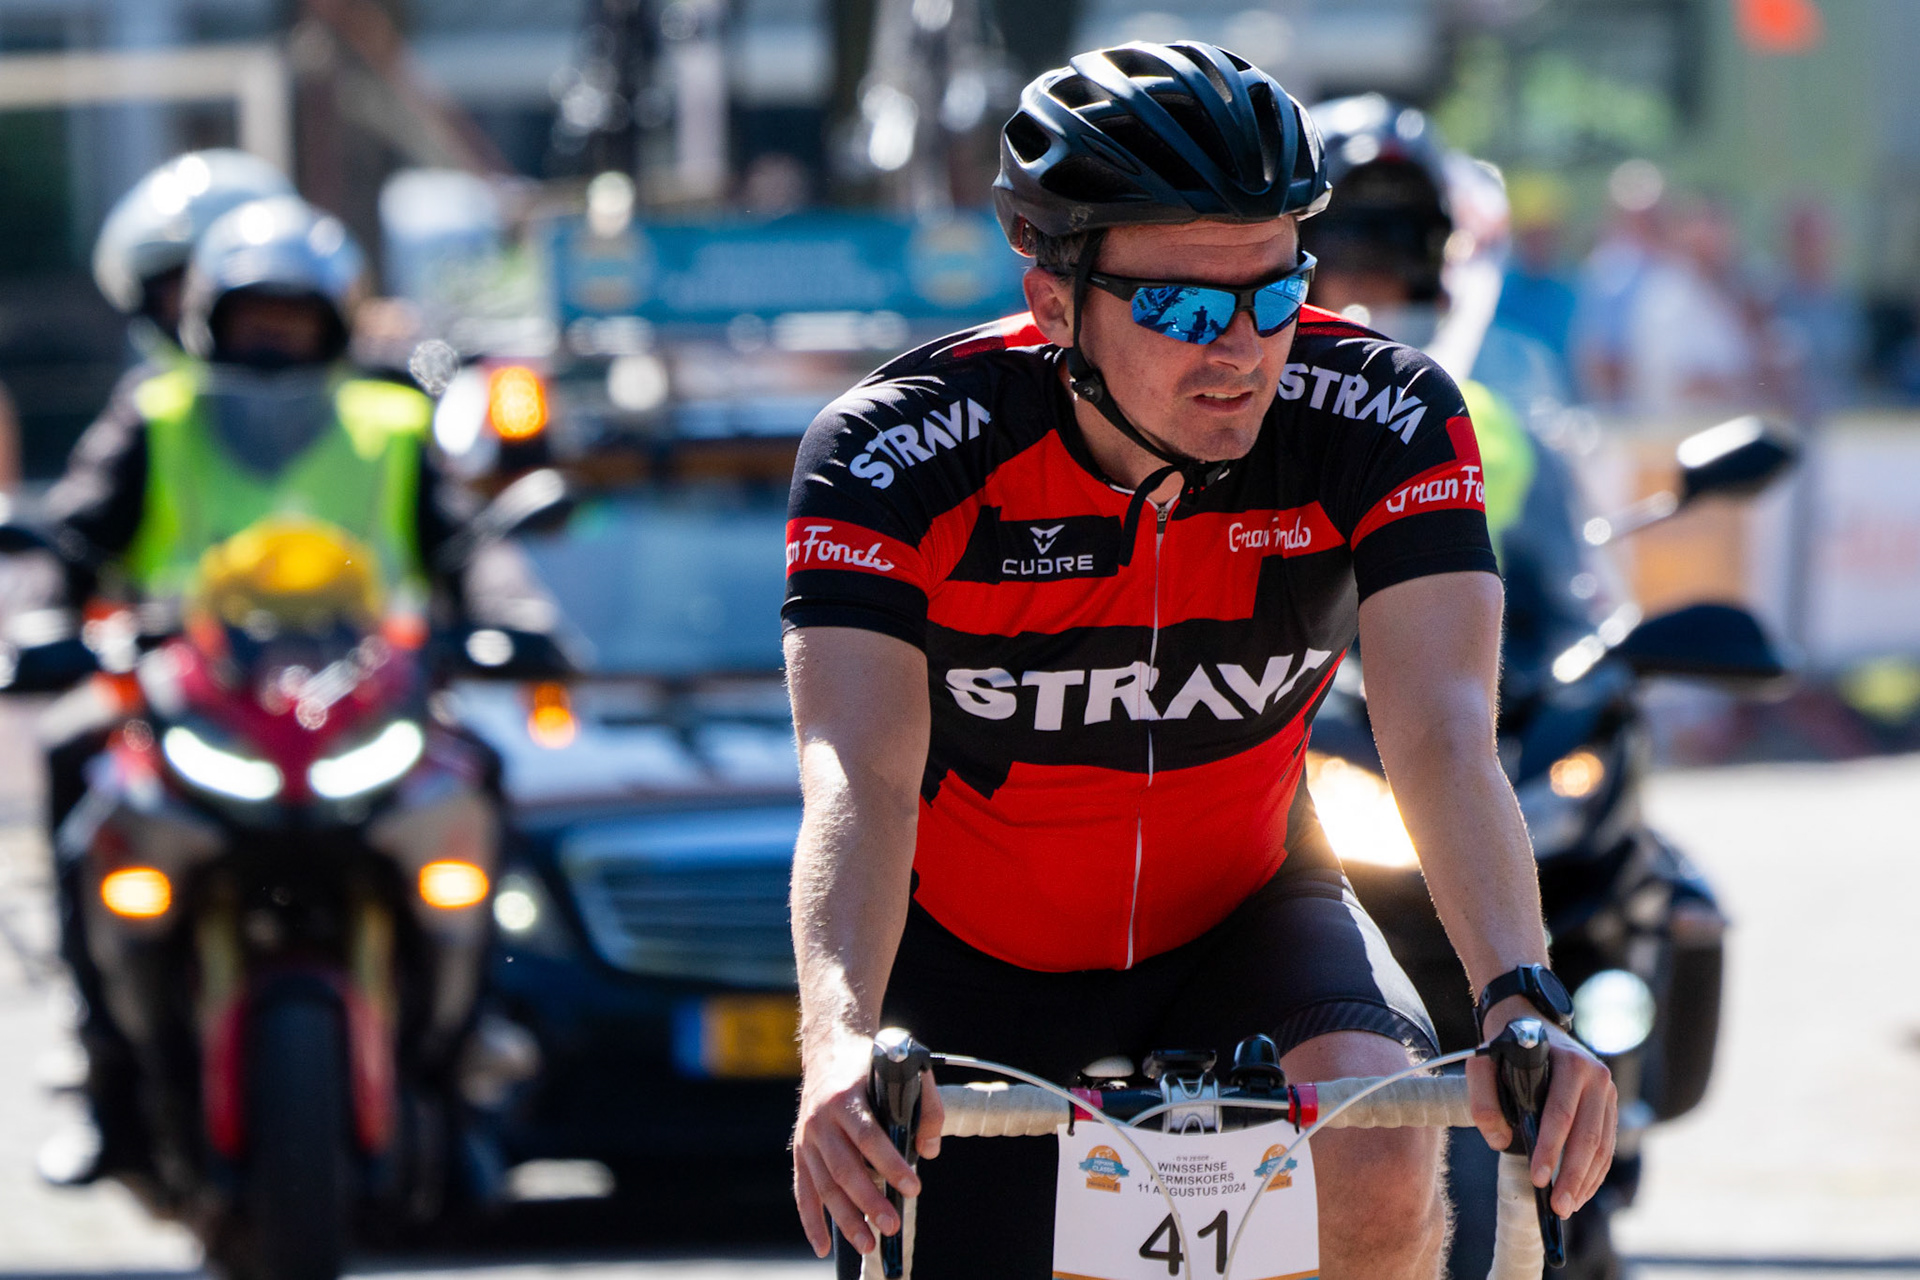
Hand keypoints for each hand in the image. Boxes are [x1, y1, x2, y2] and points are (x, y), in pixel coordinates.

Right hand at [792, 1030, 944, 1257]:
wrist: (829, 1049)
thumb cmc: (871, 1065)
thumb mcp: (904, 1071)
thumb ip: (926, 1107)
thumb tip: (928, 1150)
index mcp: (847, 1096)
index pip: (869, 1136)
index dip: (890, 1164)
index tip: (913, 1186)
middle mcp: (821, 1119)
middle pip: (845, 1167)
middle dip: (868, 1200)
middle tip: (892, 1224)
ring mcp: (807, 1137)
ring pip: (824, 1185)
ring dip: (845, 1218)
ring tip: (869, 1243)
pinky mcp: (799, 1151)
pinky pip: (804, 1191)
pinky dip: (812, 1221)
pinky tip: (824, 1245)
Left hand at [1466, 1004, 1616, 1218]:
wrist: (1528, 1017)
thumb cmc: (1504, 1046)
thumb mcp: (1482, 1064)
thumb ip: (1483, 1102)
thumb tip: (1500, 1142)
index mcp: (1570, 1063)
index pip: (1560, 1115)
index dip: (1550, 1150)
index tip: (1537, 1178)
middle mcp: (1596, 1075)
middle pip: (1587, 1136)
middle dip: (1571, 1176)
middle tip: (1557, 1207)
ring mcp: (1607, 1090)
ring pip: (1602, 1145)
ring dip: (1586, 1180)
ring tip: (1568, 1206)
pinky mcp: (1609, 1103)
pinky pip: (1606, 1143)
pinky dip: (1595, 1171)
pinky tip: (1581, 1190)